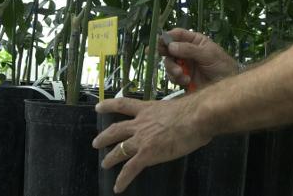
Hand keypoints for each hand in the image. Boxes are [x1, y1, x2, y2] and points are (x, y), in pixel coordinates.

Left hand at [92, 97, 211, 192]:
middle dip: (104, 136)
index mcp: (148, 109)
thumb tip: (180, 118)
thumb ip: (171, 114)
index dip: (109, 105)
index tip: (98, 107)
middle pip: (116, 129)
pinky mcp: (147, 154)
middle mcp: (141, 123)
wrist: (196, 118)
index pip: (123, 105)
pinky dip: (122, 179)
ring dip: (110, 158)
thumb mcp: (177, 107)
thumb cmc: (194, 111)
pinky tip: (118, 187)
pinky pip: (130, 169)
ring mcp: (142, 139)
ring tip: (105, 164)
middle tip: (96, 142)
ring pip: (119, 149)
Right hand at [158, 28, 237, 89]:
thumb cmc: (222, 65)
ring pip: (169, 63)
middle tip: (166, 57)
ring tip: (181, 74)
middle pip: (169, 49)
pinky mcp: (184, 77)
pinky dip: (177, 79)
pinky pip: (173, 76)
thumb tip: (171, 46)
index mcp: (194, 41)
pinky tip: (187, 81)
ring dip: (172, 69)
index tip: (159, 42)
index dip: (167, 37)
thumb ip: (189, 50)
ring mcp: (185, 64)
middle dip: (166, 54)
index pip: (177, 34)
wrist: (228, 88)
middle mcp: (187, 51)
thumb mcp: (208, 55)